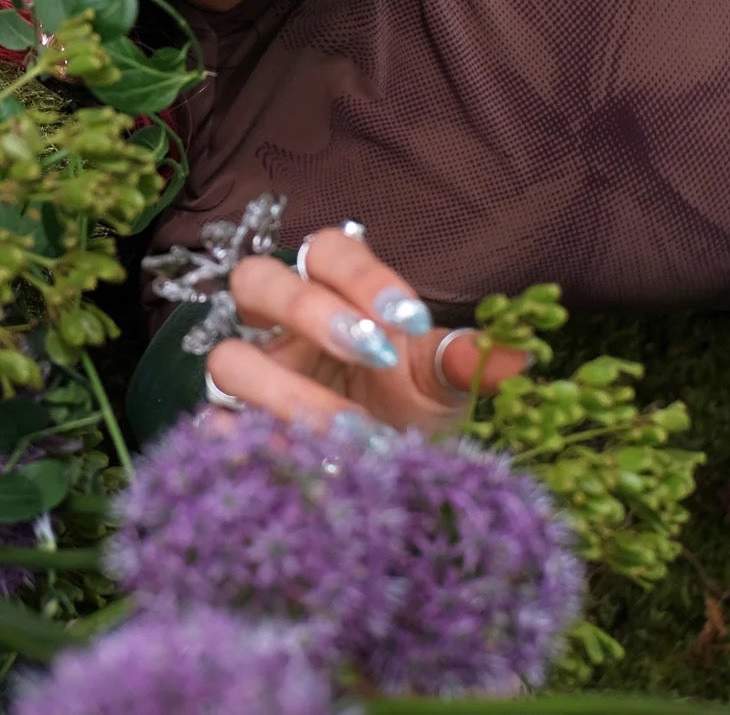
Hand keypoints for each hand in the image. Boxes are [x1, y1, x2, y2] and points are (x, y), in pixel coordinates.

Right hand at [204, 225, 526, 435]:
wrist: (386, 478)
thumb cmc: (411, 412)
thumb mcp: (442, 387)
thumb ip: (465, 364)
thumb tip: (517, 358)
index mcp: (333, 293)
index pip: (327, 251)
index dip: (361, 276)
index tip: (410, 319)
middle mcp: (280, 327)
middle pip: (255, 279)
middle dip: (309, 311)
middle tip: (371, 355)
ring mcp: (251, 377)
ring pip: (230, 357)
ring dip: (289, 392)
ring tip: (350, 433)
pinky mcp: (232, 432)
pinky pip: (213, 428)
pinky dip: (247, 443)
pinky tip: (298, 463)